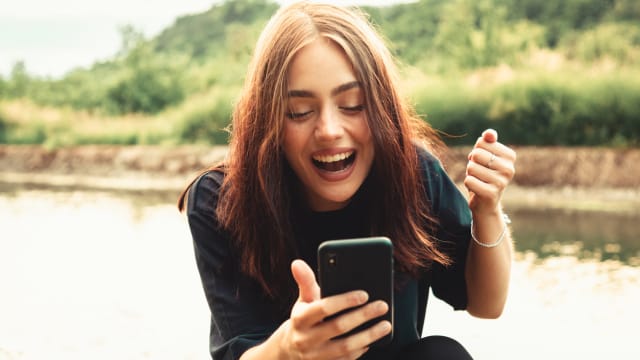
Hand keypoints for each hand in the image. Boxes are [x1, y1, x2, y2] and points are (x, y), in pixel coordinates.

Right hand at [276, 260, 390, 359]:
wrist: (291, 349)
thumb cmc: (304, 318)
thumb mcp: (303, 300)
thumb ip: (305, 281)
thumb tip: (297, 263)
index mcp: (300, 318)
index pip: (323, 307)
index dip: (344, 301)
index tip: (364, 294)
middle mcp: (306, 338)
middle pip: (338, 327)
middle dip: (363, 316)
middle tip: (382, 305)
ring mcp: (316, 356)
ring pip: (346, 347)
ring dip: (369, 335)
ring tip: (385, 324)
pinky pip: (347, 359)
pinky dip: (362, 349)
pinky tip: (373, 339)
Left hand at [464, 129, 515, 215]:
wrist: (486, 203)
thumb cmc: (484, 174)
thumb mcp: (486, 155)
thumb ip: (487, 141)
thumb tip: (489, 134)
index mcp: (510, 156)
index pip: (482, 142)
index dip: (476, 151)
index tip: (483, 162)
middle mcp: (509, 169)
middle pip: (476, 154)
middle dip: (472, 163)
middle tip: (479, 172)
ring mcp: (501, 182)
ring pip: (471, 167)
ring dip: (470, 174)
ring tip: (478, 180)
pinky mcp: (491, 193)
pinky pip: (469, 180)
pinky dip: (468, 184)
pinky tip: (476, 189)